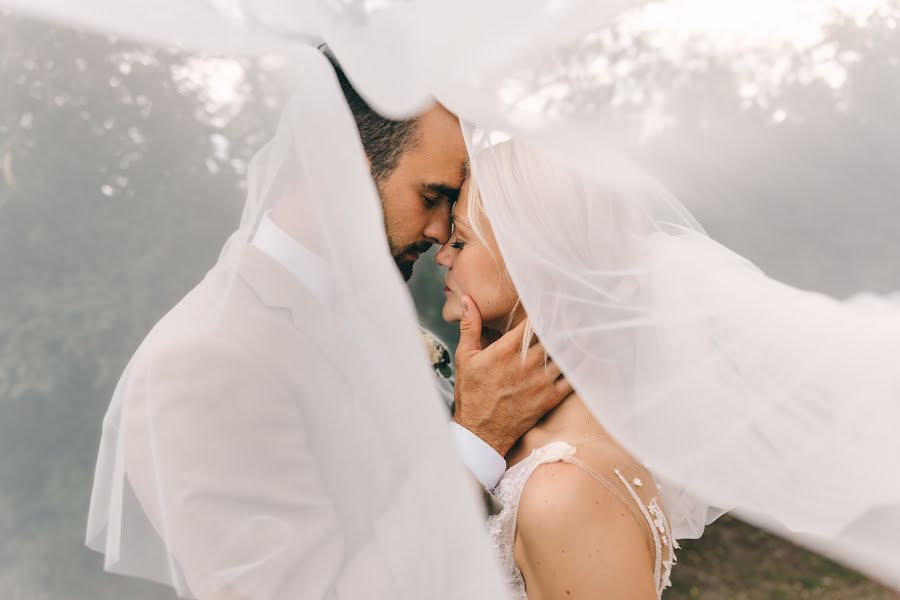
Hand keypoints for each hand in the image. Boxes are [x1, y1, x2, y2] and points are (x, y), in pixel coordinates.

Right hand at [452, 296, 572, 455]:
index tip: (554, 299)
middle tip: (576, 310)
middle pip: (554, 334)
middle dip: (564, 321)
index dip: (545, 308)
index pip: (533, 321)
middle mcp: (526, 363)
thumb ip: (470, 326)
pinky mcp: (550, 397)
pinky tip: (589, 355)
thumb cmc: (472, 393)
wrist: (481, 432)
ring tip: (586, 328)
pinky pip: (573, 378)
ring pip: (565, 353)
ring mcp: (540, 381)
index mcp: (506, 350)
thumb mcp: (465, 357)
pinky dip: (581, 366)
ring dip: (575, 340)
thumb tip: (468, 300)